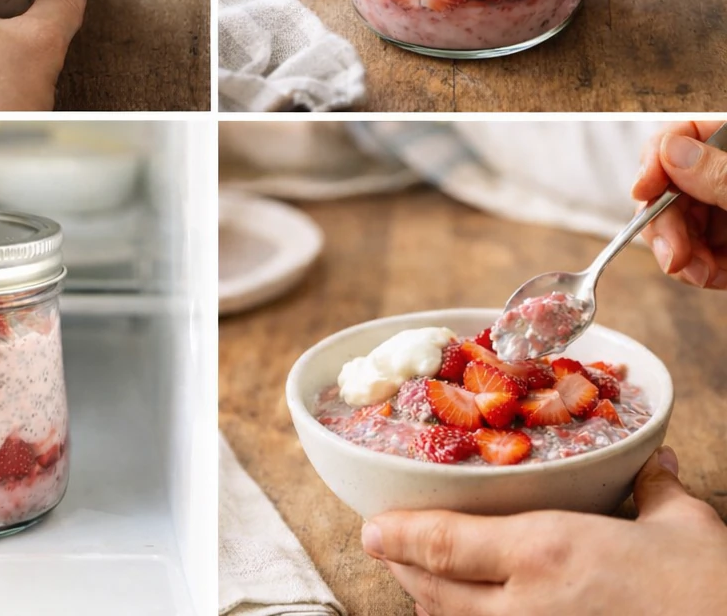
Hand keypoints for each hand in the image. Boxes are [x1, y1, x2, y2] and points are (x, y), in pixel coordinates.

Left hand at [362, 447, 726, 615]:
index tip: (370, 527)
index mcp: (545, 553)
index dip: (398, 536)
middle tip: (389, 544)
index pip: (444, 543)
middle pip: (436, 591)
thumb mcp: (683, 527)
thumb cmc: (712, 589)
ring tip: (421, 579)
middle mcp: (527, 608)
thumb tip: (656, 462)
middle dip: (405, 568)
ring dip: (430, 603)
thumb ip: (654, 488)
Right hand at [631, 120, 726, 289]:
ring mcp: (726, 209)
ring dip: (679, 252)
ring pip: (676, 221)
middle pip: (670, 184)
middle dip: (665, 223)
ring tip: (700, 274)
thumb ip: (720, 173)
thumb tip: (670, 151)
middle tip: (674, 255)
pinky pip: (695, 250)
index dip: (656, 158)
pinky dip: (697, 268)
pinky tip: (712, 277)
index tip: (642, 189)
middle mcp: (726, 176)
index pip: (685, 133)